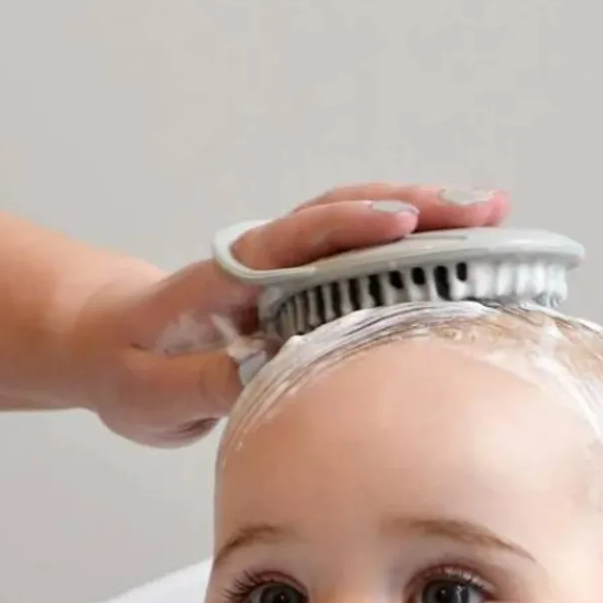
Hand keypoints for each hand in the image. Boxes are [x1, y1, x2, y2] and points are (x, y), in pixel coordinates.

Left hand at [61, 183, 509, 445]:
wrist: (111, 349)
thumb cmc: (125, 369)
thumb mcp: (147, 392)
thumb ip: (199, 383)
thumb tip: (258, 372)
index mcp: (225, 278)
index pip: (294, 241)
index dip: (350, 228)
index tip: (403, 224)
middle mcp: (264, 263)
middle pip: (345, 219)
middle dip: (417, 210)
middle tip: (484, 212)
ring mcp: (288, 274)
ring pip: (362, 234)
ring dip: (426, 222)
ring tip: (492, 220)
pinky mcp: (303, 294)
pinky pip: (363, 265)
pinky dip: (411, 256)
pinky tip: (460, 258)